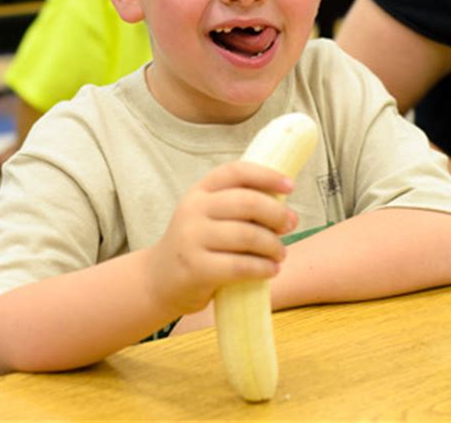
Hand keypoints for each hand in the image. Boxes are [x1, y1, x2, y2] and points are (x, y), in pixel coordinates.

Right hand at [147, 161, 297, 318]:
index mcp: (200, 191)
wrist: (159, 279)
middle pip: (247, 202)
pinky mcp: (196, 268)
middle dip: (276, 213)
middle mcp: (193, 209)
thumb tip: (285, 208)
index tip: (290, 185)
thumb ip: (237, 205)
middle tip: (291, 225)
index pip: (236, 171)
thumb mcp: (208, 215)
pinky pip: (240, 266)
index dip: (266, 175)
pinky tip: (271, 270)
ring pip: (247, 235)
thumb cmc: (197, 244)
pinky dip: (262, 267)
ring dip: (273, 245)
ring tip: (281, 253)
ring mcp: (192, 238)